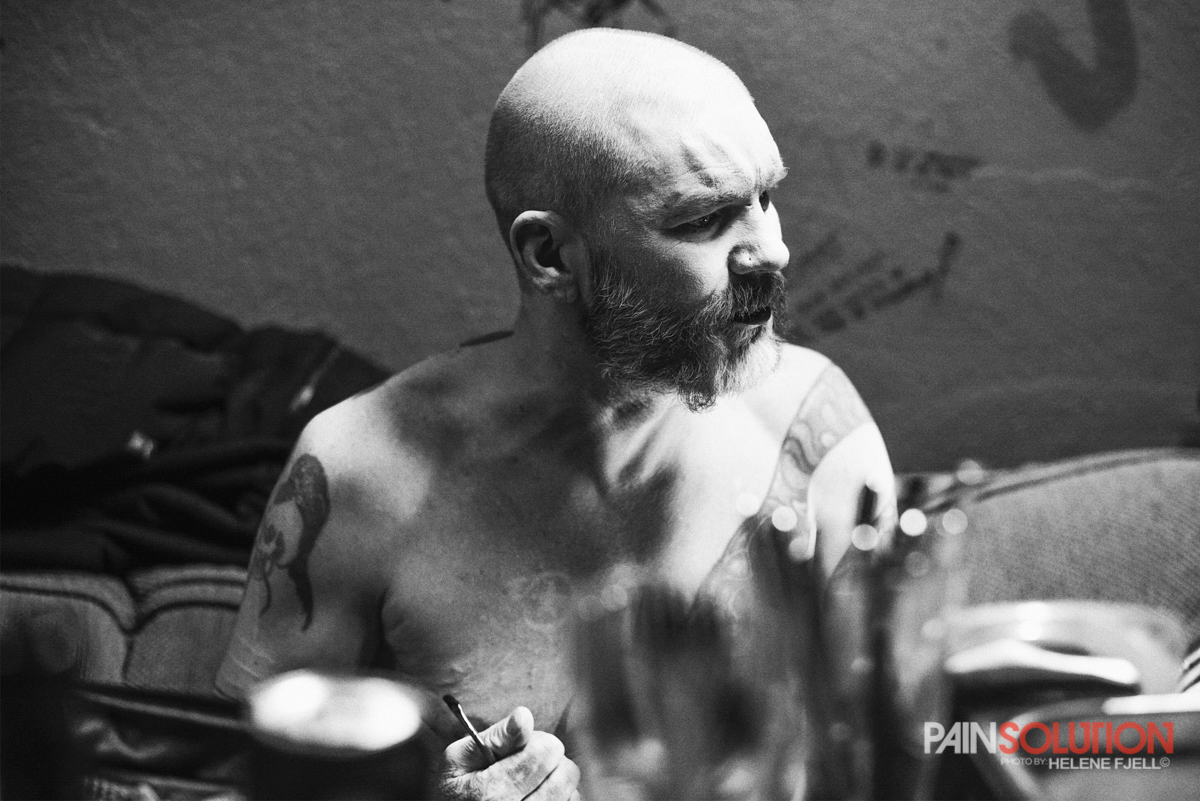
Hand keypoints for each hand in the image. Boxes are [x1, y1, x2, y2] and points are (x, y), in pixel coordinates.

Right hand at [437, 706, 580, 799]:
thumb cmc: (455, 791)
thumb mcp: (458, 760)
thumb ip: (494, 737)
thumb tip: (524, 716)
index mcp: (491, 793)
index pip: (544, 752)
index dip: (537, 741)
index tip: (522, 746)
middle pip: (565, 772)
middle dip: (550, 759)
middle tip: (528, 762)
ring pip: (572, 791)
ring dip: (556, 778)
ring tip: (533, 779)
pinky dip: (561, 795)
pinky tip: (539, 794)